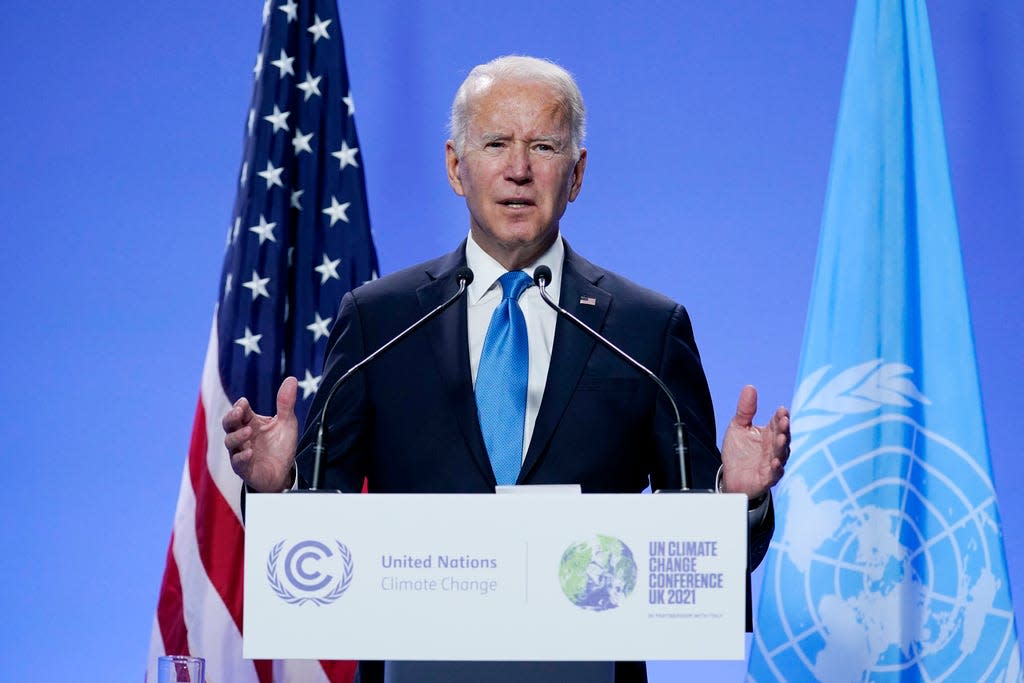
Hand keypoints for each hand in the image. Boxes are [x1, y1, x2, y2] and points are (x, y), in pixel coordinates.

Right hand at [222, 377, 298, 491]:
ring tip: (249, 432)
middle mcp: (242, 436)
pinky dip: (242, 457)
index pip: (240, 411)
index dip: (240, 406)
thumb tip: (291, 379)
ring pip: (230, 442)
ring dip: (238, 436)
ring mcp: (240, 452)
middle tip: (238, 412)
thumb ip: (286, 403)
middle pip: (228, 424)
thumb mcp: (286, 422)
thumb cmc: (280, 446)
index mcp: (250, 422)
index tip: (244, 403)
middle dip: (231, 417)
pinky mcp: (244, 468)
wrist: (283, 472)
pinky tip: (249, 453)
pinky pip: (237, 462)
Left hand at [720, 385, 789, 499]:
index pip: (777, 423)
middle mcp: (774, 447)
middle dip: (784, 429)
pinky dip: (776, 468)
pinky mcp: (768, 477)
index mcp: (769, 434)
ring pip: (781, 454)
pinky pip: (775, 473)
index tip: (782, 410)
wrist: (732, 477)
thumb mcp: (738, 427)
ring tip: (781, 438)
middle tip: (784, 421)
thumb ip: (745, 410)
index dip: (780, 417)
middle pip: (782, 436)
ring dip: (782, 446)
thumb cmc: (739, 452)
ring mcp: (772, 462)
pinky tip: (775, 462)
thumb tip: (750, 387)